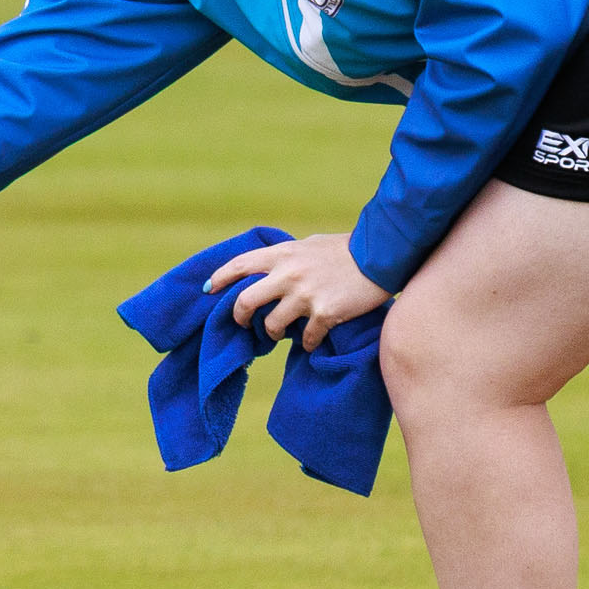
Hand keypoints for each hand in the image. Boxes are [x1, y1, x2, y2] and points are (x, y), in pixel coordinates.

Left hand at [207, 230, 388, 349]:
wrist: (380, 258)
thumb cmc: (346, 250)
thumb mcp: (310, 245)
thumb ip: (289, 257)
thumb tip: (271, 267)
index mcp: (283, 254)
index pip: (240, 265)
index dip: (220, 278)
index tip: (208, 289)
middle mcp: (288, 275)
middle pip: (245, 301)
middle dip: (238, 316)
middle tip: (242, 323)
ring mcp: (305, 295)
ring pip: (271, 326)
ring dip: (272, 333)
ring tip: (279, 333)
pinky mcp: (325, 313)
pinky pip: (305, 338)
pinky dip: (306, 342)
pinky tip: (312, 340)